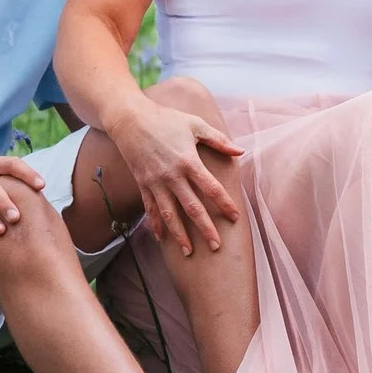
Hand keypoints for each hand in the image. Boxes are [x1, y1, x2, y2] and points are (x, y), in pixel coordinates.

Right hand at [106, 96, 246, 256]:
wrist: (131, 120)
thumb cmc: (166, 120)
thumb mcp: (195, 124)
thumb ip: (218, 140)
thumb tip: (240, 151)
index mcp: (189, 161)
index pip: (211, 188)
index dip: (224, 204)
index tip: (235, 217)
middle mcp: (172, 176)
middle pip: (192, 207)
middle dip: (205, 228)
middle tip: (216, 246)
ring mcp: (156, 183)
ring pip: (169, 214)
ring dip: (179, 234)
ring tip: (189, 253)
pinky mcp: (143, 185)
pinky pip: (150, 209)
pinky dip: (155, 225)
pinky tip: (161, 239)